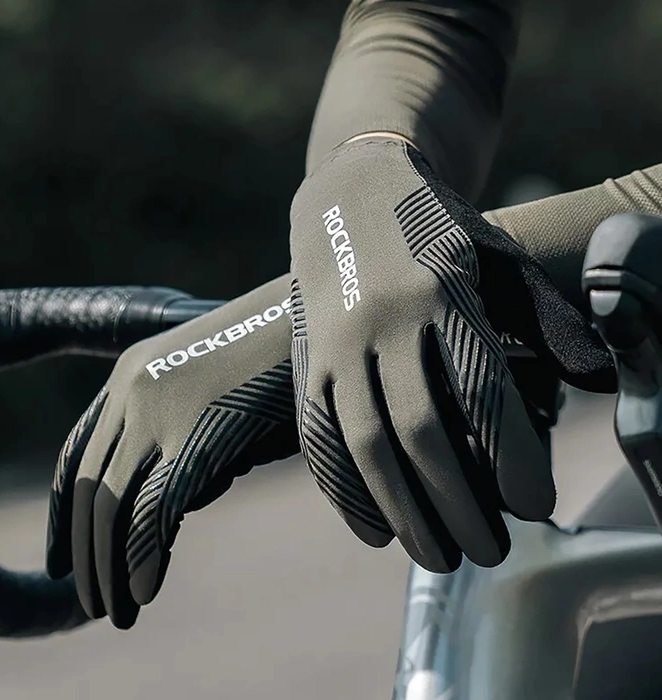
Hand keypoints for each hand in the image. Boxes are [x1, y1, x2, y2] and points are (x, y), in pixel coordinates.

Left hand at [46, 276, 297, 627]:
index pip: (77, 455)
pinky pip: (155, 513)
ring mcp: (160, 410)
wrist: (314, 318)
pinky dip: (145, 560)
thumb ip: (189, 443)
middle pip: (91, 486)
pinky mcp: (195, 434)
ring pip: (114, 505)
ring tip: (117, 611)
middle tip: (90, 599)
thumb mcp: (216, 396)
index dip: (65, 513)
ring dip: (109, 567)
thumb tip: (183, 501)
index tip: (61, 557)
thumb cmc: (277, 357)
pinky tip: (145, 593)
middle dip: (86, 550)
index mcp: (131, 373)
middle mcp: (132, 389)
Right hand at [289, 136, 614, 572]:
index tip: (534, 505)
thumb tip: (597, 382)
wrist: (349, 193)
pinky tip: (373, 531)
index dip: (510, 454)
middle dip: (458, 503)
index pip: (480, 389)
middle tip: (489, 553)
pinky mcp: (309, 360)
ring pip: (366, 444)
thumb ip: (545, 317)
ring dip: (402, 511)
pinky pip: (319, 435)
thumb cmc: (434, 229)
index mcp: (440, 290)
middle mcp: (382, 320)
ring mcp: (337, 343)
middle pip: (421, 432)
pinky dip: (344, 491)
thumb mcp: (496, 255)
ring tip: (437, 558)